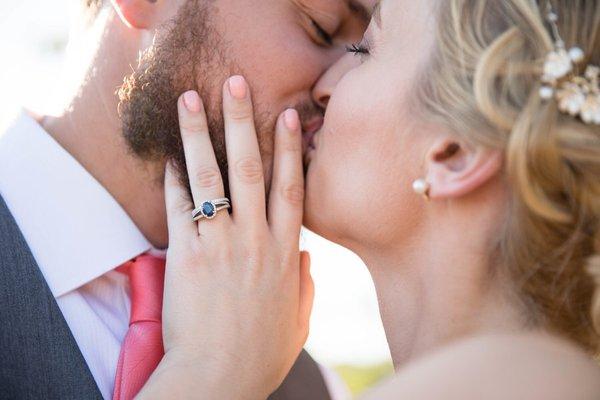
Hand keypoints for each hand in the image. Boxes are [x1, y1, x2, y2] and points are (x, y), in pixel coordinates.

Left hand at [138, 76, 313, 399]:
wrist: (217, 380)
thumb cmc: (260, 355)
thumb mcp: (298, 321)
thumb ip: (305, 285)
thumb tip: (304, 258)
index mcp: (285, 253)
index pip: (290, 188)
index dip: (290, 148)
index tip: (289, 114)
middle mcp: (256, 240)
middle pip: (252, 168)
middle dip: (244, 121)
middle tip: (236, 83)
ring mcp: (221, 245)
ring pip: (213, 179)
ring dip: (201, 135)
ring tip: (190, 99)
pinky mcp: (187, 257)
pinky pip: (179, 209)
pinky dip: (174, 181)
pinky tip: (168, 156)